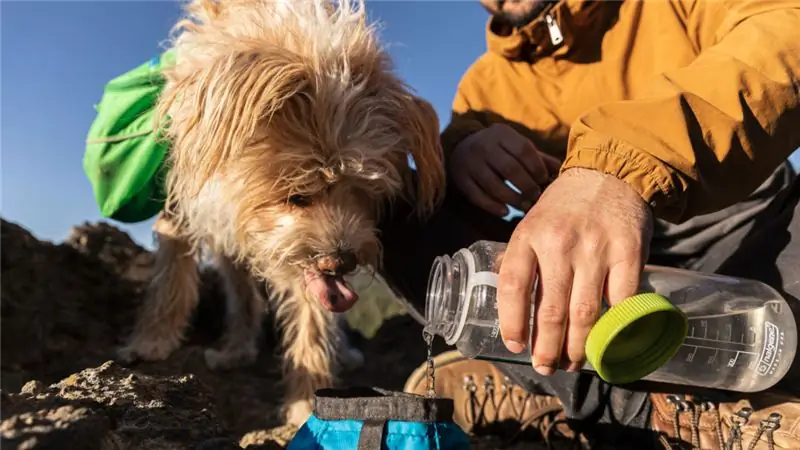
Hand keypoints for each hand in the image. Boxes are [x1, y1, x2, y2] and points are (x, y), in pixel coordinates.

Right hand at [450, 123, 561, 216]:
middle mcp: (483, 146)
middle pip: (510, 169)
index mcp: (500, 134)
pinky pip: (478, 197)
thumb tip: (560, 169)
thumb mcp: (515, 145)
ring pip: (494, 185)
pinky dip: (493, 207)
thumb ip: (537, 157)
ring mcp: (470, 163)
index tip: (544, 179)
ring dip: (513, 199)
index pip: (524, 150)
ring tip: (525, 206)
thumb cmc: (498, 149)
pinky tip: (506, 212)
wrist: (461, 146)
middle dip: (527, 185)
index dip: (537, 167)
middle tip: (536, 195)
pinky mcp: (461, 179)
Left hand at [496, 168, 653, 374]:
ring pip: (585, 313)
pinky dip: (613, 326)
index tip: (516, 346)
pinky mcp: (628, 253)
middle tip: (546, 366)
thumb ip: (523, 260)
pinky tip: (606, 340)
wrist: (609, 174)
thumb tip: (512, 309)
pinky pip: (620, 301)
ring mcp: (595, 249)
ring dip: (578, 347)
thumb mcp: (532, 224)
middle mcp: (559, 243)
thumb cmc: (564, 207)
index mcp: (528, 235)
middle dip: (547, 347)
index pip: (513, 286)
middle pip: (551, 310)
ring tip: (572, 362)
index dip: (513, 322)